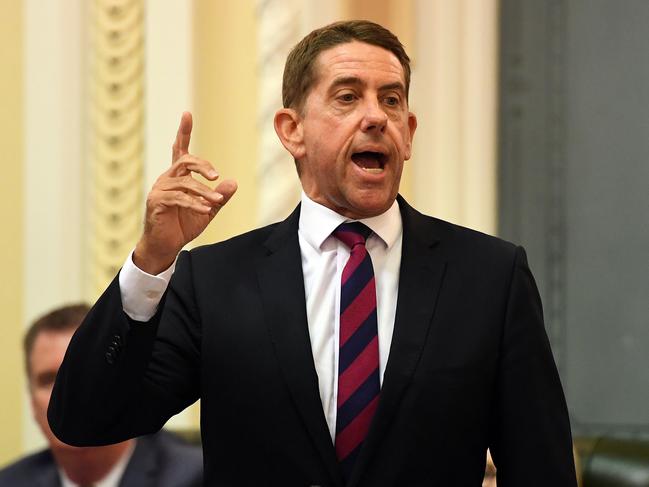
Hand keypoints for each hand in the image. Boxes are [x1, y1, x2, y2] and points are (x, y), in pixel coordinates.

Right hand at [133, 112, 236, 273]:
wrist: (166, 245)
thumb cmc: (183, 225)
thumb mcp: (208, 209)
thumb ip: (219, 196)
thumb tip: (233, 182)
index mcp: (178, 176)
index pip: (180, 149)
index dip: (183, 132)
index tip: (187, 114)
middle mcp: (167, 178)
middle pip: (186, 161)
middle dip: (203, 165)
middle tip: (216, 176)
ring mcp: (160, 189)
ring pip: (185, 183)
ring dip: (204, 192)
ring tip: (217, 201)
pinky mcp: (156, 202)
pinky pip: (179, 198)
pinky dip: (194, 203)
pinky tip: (206, 209)